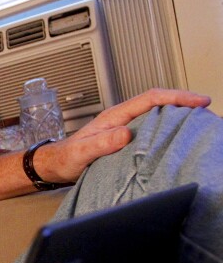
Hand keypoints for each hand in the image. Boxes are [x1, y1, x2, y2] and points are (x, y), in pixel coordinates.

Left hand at [33, 88, 210, 182]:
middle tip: (207, 111)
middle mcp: (121, 119)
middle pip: (159, 103)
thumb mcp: (82, 153)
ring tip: (199, 122)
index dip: (176, 97)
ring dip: (178, 116)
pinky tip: (176, 138)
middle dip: (185, 103)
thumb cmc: (65, 158)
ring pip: (157, 115)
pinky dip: (167, 130)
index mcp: (114, 116)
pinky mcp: (124, 140)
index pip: (151, 98)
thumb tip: (125, 134)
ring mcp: (123, 128)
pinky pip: (151, 130)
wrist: (54, 165)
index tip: (198, 101)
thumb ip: (101, 143)